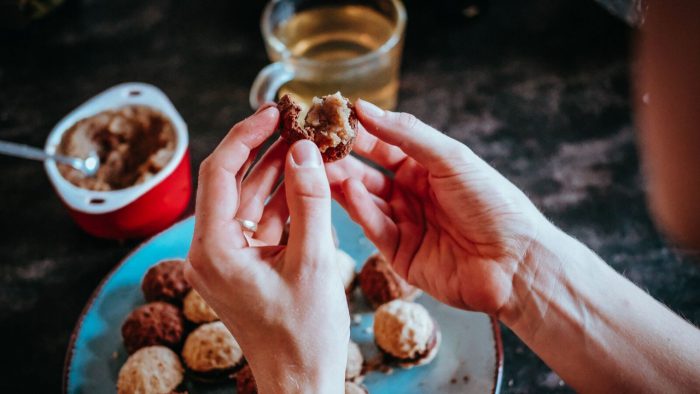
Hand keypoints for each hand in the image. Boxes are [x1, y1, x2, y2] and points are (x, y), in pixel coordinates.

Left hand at [185, 106, 348, 393]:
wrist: (301, 381)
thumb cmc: (304, 335)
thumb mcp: (313, 262)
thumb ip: (308, 201)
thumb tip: (305, 150)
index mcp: (214, 250)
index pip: (219, 173)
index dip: (245, 136)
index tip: (273, 111)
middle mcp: (211, 250)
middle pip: (233, 182)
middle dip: (265, 150)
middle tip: (296, 121)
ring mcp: (228, 257)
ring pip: (250, 199)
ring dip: (278, 172)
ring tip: (308, 143)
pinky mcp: (246, 263)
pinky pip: (262, 220)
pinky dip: (285, 200)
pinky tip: (308, 179)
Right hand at [326, 100, 547, 316]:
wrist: (515, 261)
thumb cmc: (493, 203)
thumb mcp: (450, 157)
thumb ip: (405, 133)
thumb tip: (364, 107)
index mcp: (426, 167)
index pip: (382, 144)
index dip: (356, 132)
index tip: (327, 119)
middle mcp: (412, 193)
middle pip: (367, 173)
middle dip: (340, 160)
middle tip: (310, 147)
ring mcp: (405, 224)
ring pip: (364, 200)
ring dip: (342, 184)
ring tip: (317, 168)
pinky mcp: (401, 254)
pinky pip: (375, 228)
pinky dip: (360, 210)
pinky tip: (347, 192)